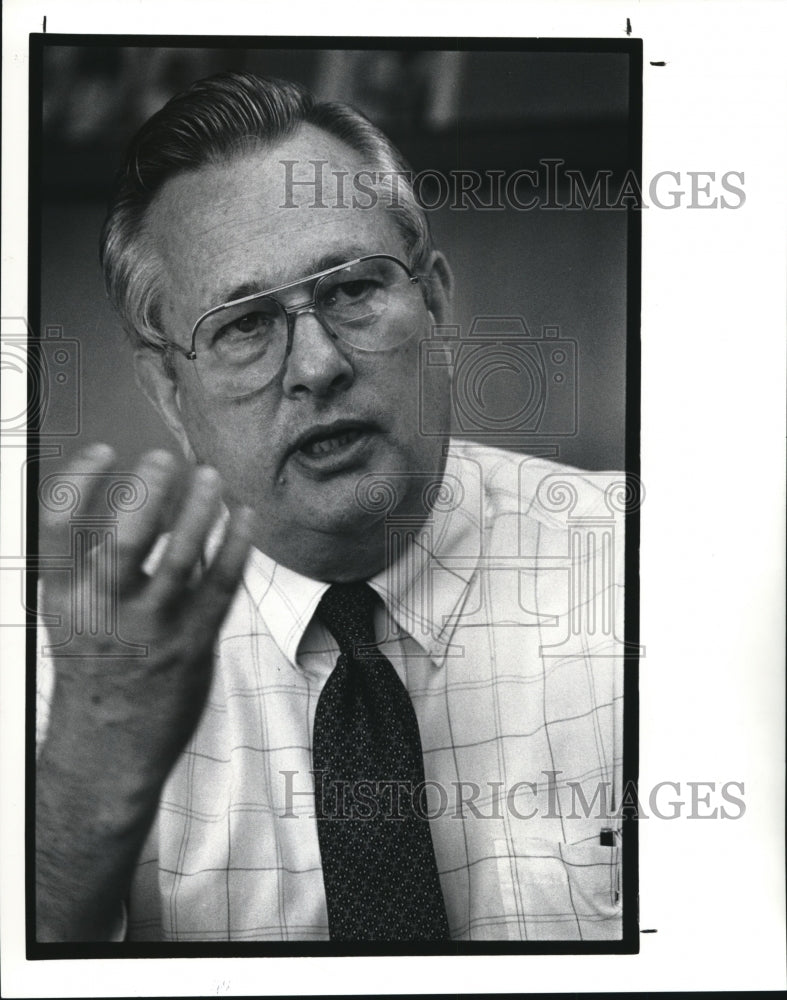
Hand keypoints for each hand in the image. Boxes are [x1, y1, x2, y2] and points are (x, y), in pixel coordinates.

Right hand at [39, 443, 254, 787]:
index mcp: (65, 598)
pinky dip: (235, 545)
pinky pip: (221, 585)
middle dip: (147, 489)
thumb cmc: (95, 674)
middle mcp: (105, 611)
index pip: (59, 528)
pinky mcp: (193, 644)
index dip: (78, 481)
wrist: (107, 753)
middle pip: (125, 535)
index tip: (103, 452)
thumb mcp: (75, 620)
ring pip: (180, 556)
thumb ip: (102, 570)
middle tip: (165, 459)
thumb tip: (152, 509)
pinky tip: (244, 517)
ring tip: (210, 477)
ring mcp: (151, 629)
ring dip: (198, 509)